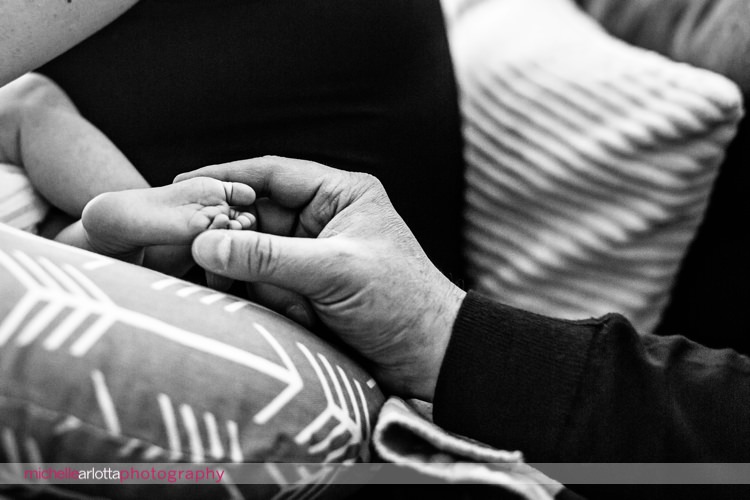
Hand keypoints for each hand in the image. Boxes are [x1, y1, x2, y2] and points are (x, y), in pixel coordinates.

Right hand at [177, 156, 465, 400]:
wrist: (429, 357)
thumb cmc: (400, 302)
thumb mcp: (336, 272)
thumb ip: (269, 257)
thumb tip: (206, 243)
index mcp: (341, 195)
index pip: (273, 174)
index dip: (227, 177)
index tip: (184, 184)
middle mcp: (324, 219)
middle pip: (257, 217)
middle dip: (235, 239)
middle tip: (201, 255)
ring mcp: (313, 255)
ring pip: (256, 255)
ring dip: (257, 279)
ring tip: (273, 300)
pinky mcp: (307, 289)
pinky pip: (266, 285)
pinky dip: (266, 300)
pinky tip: (281, 313)